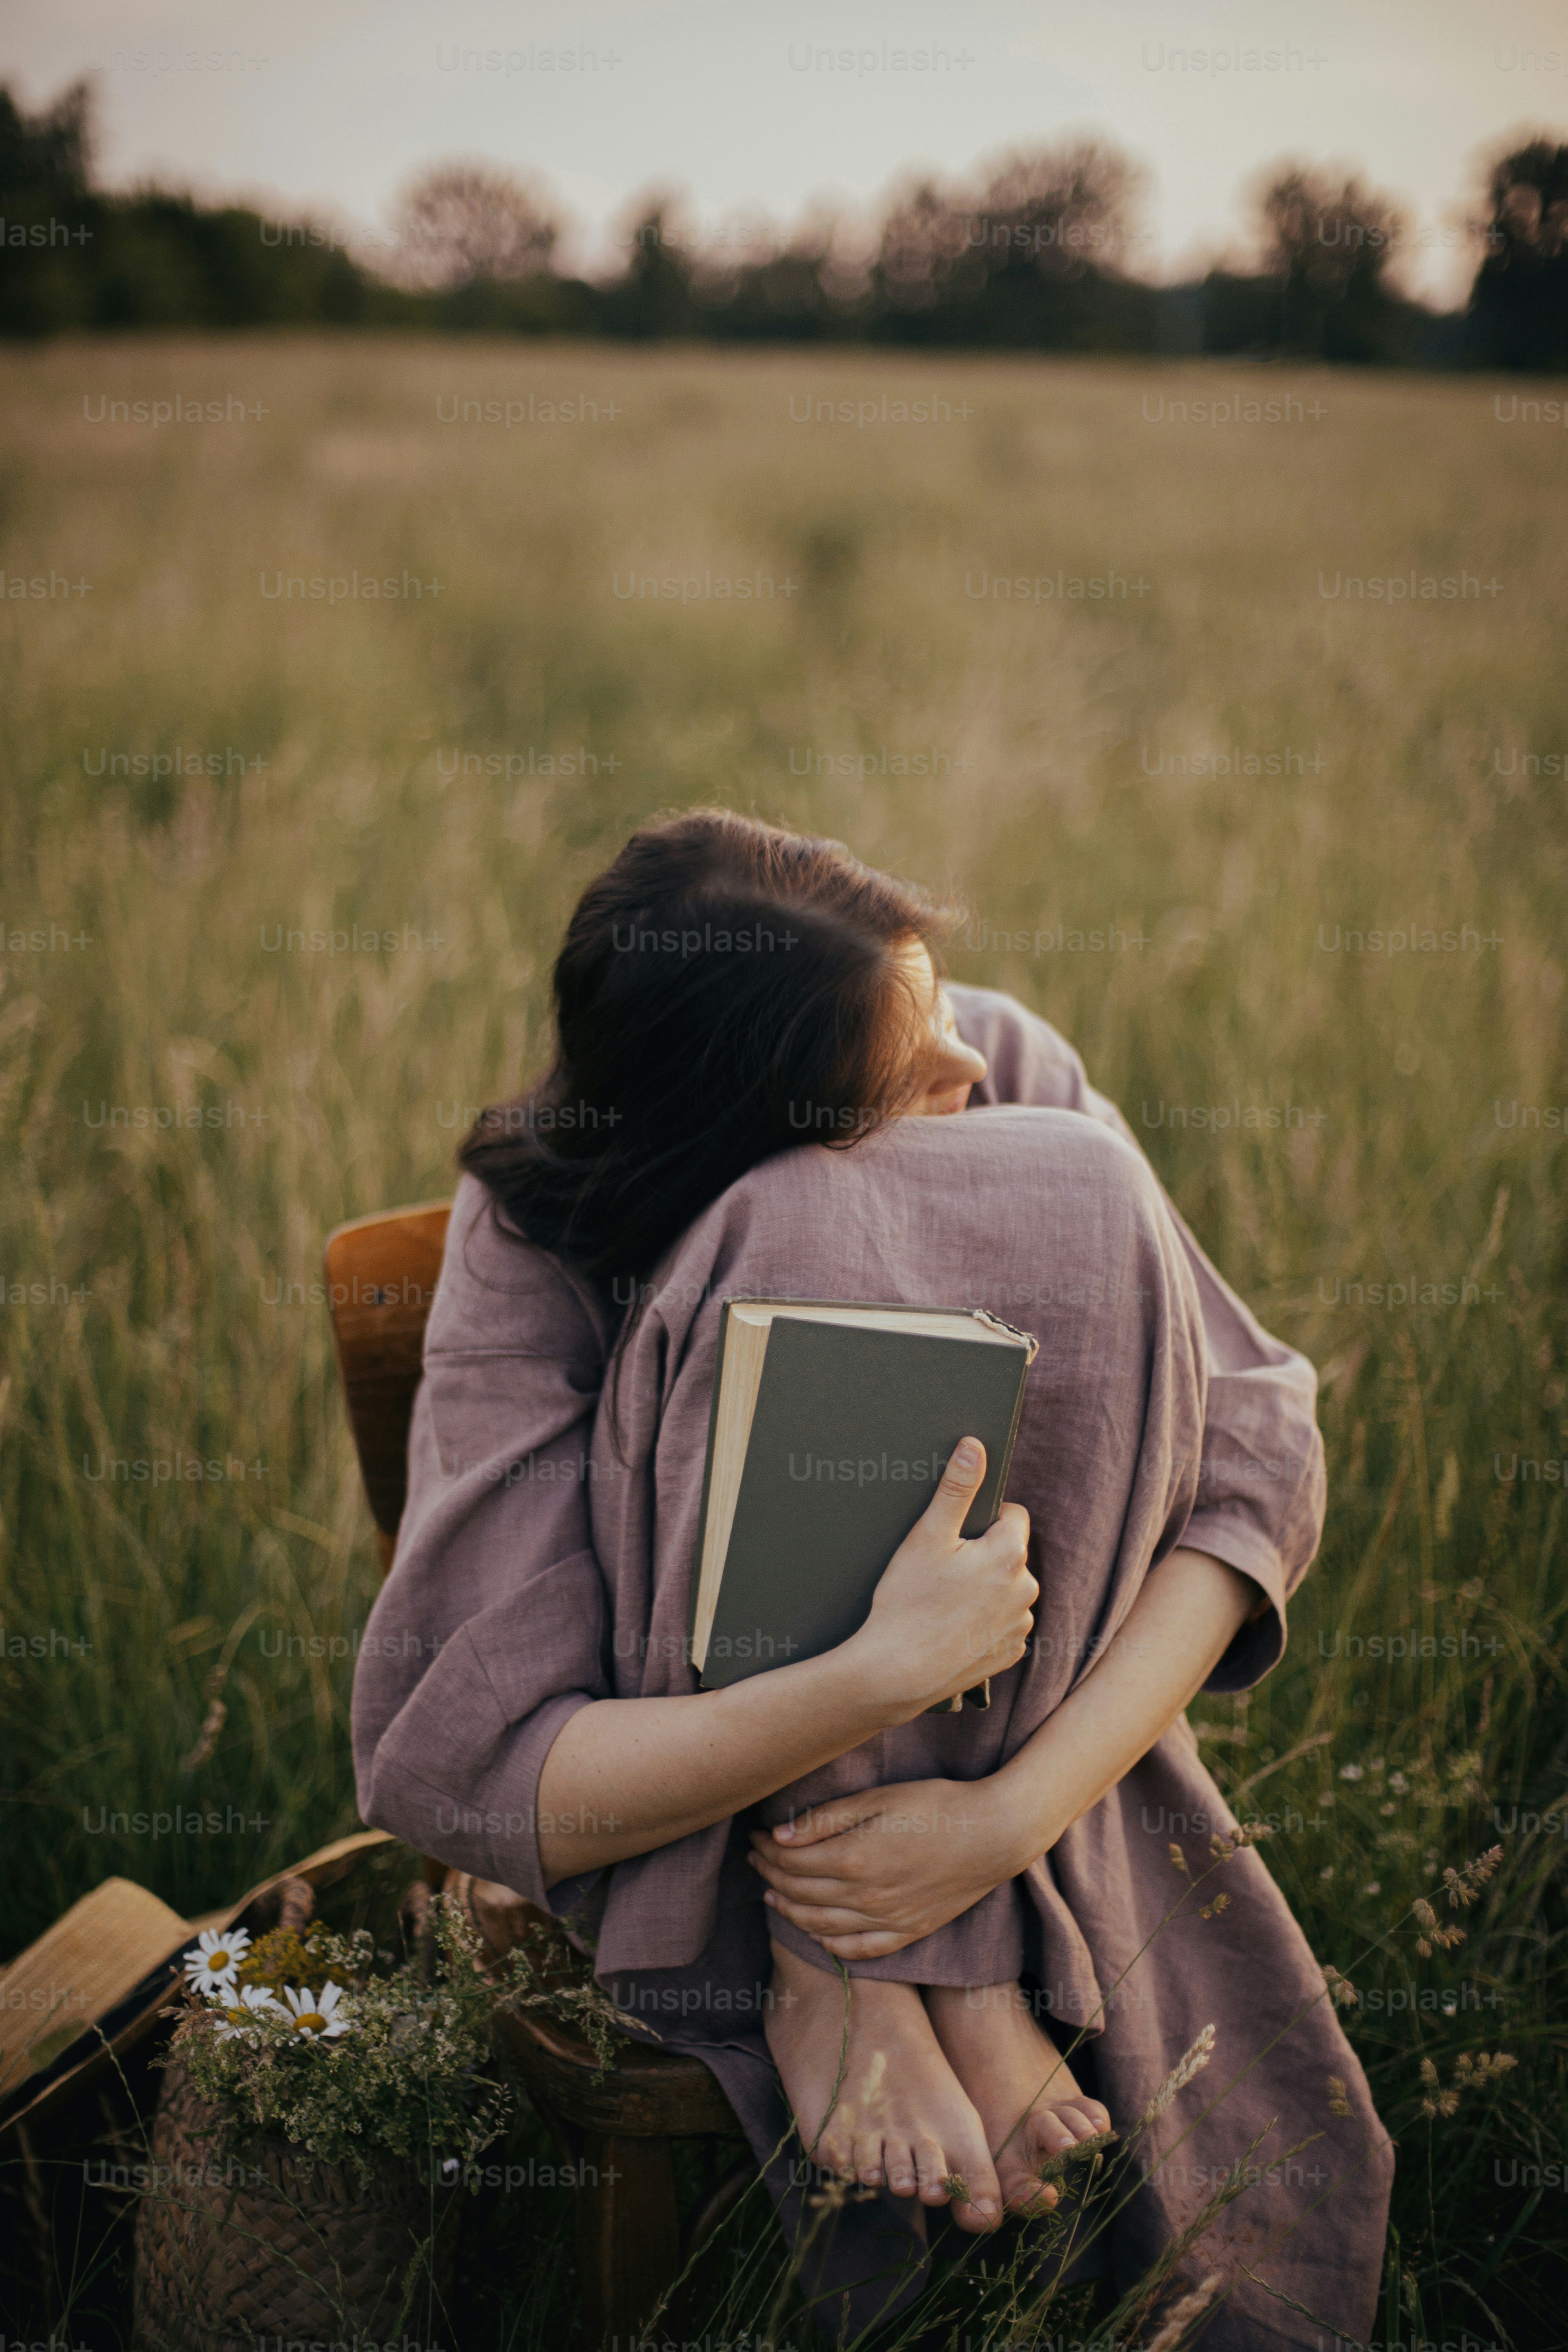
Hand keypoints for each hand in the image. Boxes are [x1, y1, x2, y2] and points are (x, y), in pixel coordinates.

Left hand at [748, 1777, 1024, 1959]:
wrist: (995, 1834)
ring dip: (789, 1911)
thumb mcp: (879, 1798)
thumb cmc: (938, 1806)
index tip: (755, 1836)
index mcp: (853, 1859)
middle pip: (800, 1892)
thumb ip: (826, 1820)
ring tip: (772, 1895)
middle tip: (756, 1859)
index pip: (791, 1861)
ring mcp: (887, 1920)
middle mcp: (864, 1897)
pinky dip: (832, 1945)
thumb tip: (779, 1836)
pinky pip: (859, 1950)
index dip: (767, 1849)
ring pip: (821, 1925)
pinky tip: (817, 1935)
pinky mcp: (908, 1932)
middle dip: (771, 1875)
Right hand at [845, 1437, 1034, 1717]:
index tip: (954, 1538)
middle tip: (942, 1572)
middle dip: (984, 1556)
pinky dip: (984, 1624)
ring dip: (986, 1591)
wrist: (896, 1673)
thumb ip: (956, 1489)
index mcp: (1010, 1553)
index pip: (1012, 1516)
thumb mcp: (927, 1536)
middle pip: (1010, 1554)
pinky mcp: (1010, 1654)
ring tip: (944, 1604)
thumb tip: (975, 1447)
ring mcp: (1020, 1625)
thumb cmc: (907, 1602)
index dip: (983, 1520)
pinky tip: (952, 1629)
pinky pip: (1003, 1625)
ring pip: (1007, 1591)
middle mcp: (1027, 1589)